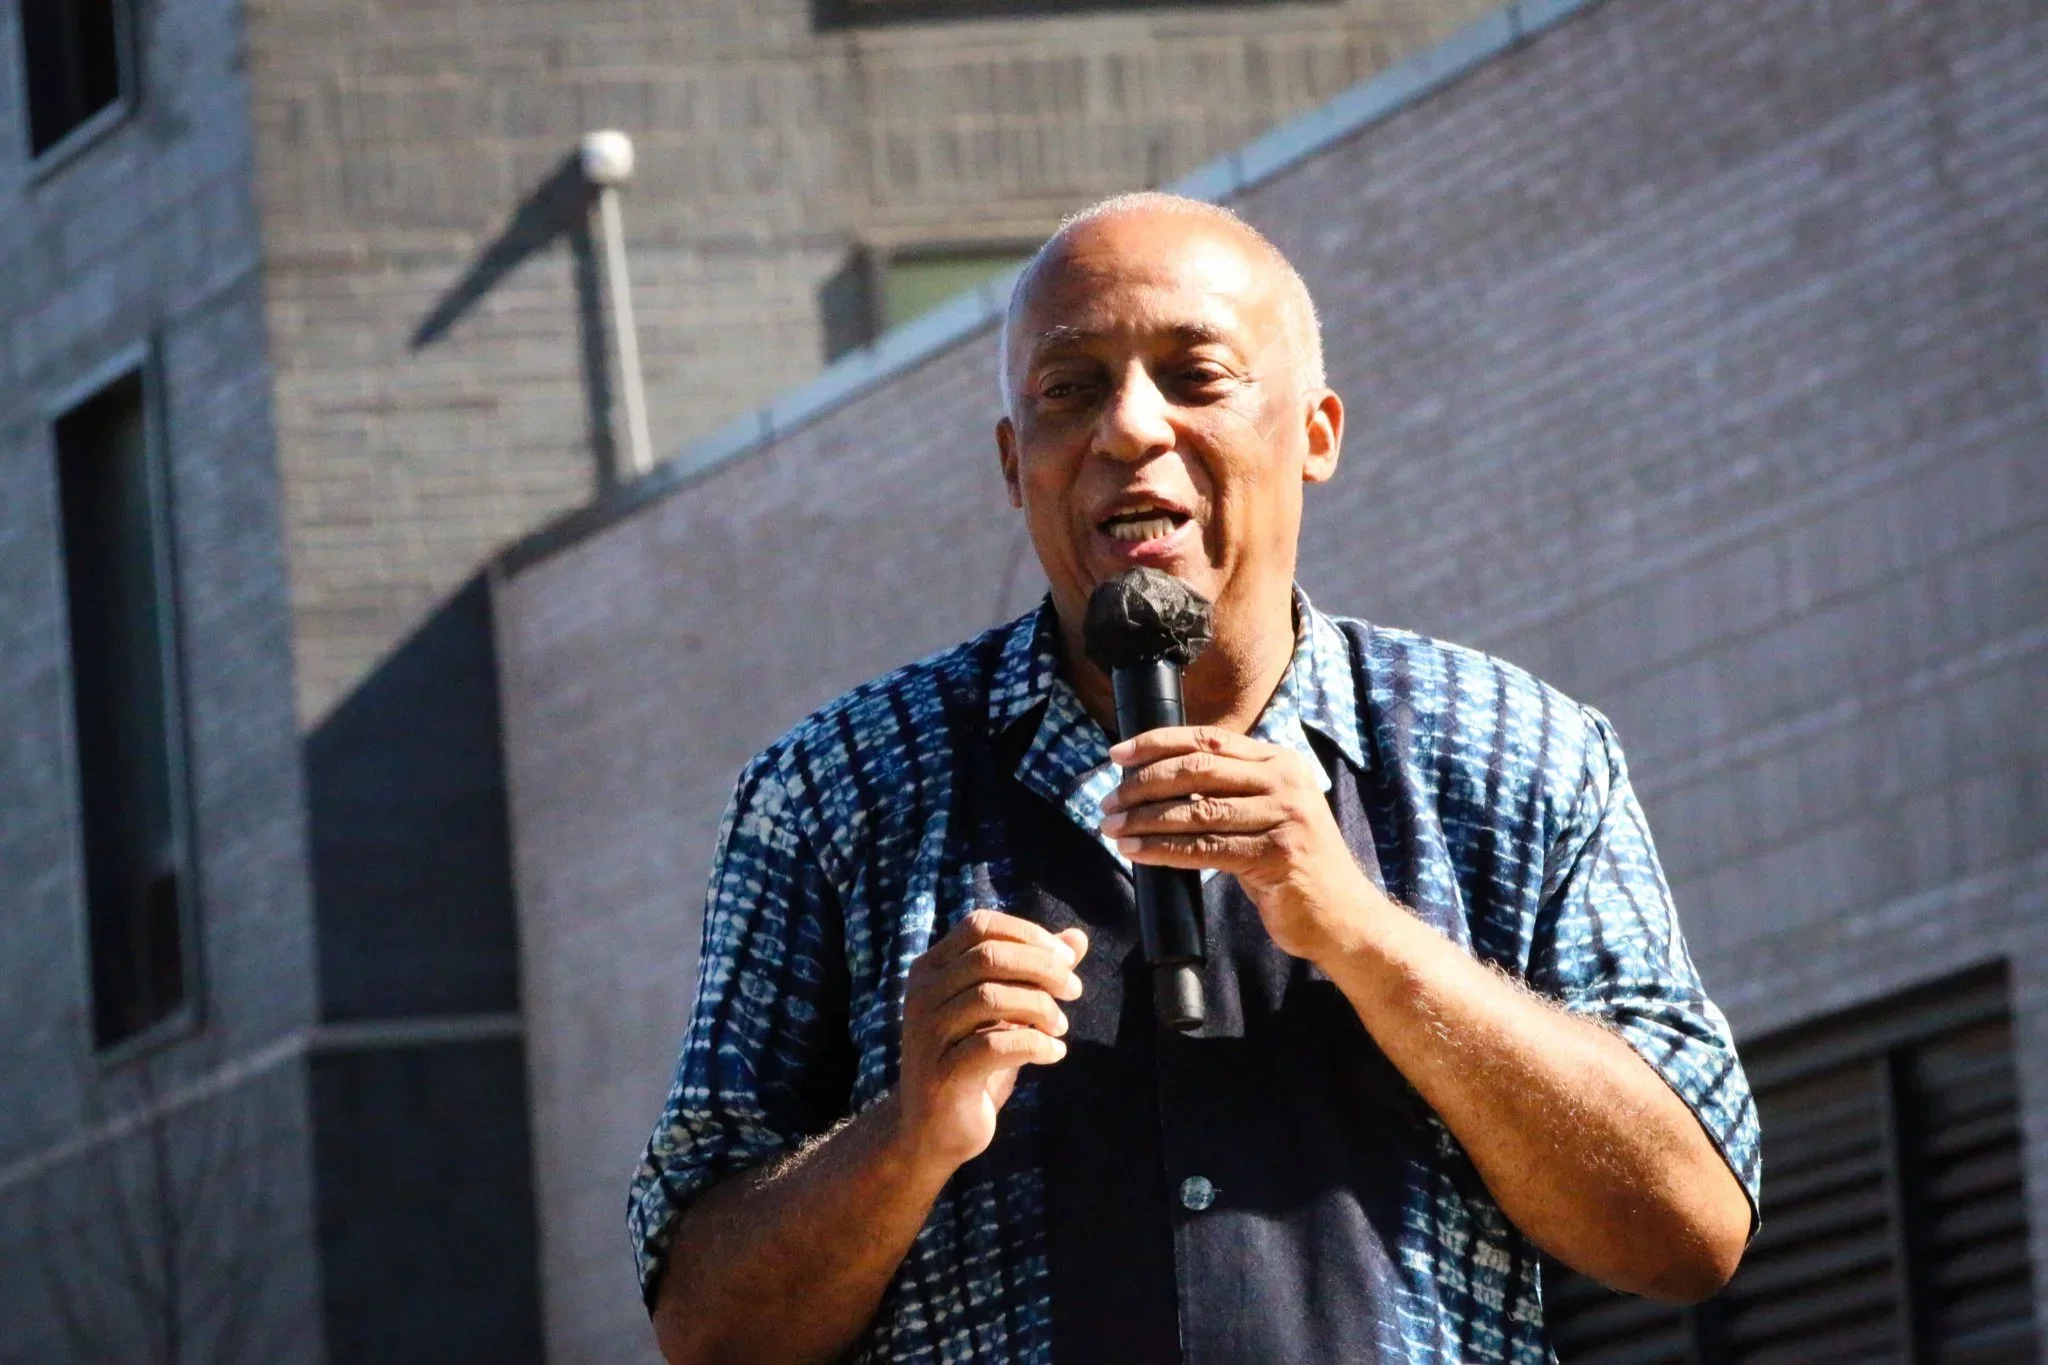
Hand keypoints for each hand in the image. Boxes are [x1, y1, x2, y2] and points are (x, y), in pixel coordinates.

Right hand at [895, 910, 1087, 1171]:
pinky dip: (1035, 1045)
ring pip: (990, 998)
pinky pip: (994, 1046)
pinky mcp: (942, 1074)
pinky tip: (1053, 1054)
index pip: (979, 926)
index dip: (1028, 935)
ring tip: (1060, 1027)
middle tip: (1074, 989)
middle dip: (1042, 968)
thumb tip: (1077, 938)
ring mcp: (927, 1034)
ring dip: (1040, 1007)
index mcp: (931, 969)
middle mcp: (922, 995)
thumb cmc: (972, 1063)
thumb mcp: (1004, 1012)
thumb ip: (1036, 974)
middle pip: (989, 957)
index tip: (1066, 958)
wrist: (931, 1131)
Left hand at [1102, 726, 1375, 963]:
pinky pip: (1205, 849)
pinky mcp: (1276, 855)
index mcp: (1280, 761)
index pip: (1207, 739)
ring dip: (1144, 819)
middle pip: (1197, 769)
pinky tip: (1136, 852)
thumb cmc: (1291, 865)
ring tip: (1112, 828)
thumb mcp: (1266, 813)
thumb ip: (1228, 791)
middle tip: (1108, 802)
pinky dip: (1163, 849)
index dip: (1156, 743)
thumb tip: (1157, 781)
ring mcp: (1285, 817)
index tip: (1117, 754)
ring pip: (1196, 810)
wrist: (1342, 916)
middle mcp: (1285, 781)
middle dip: (1143, 784)